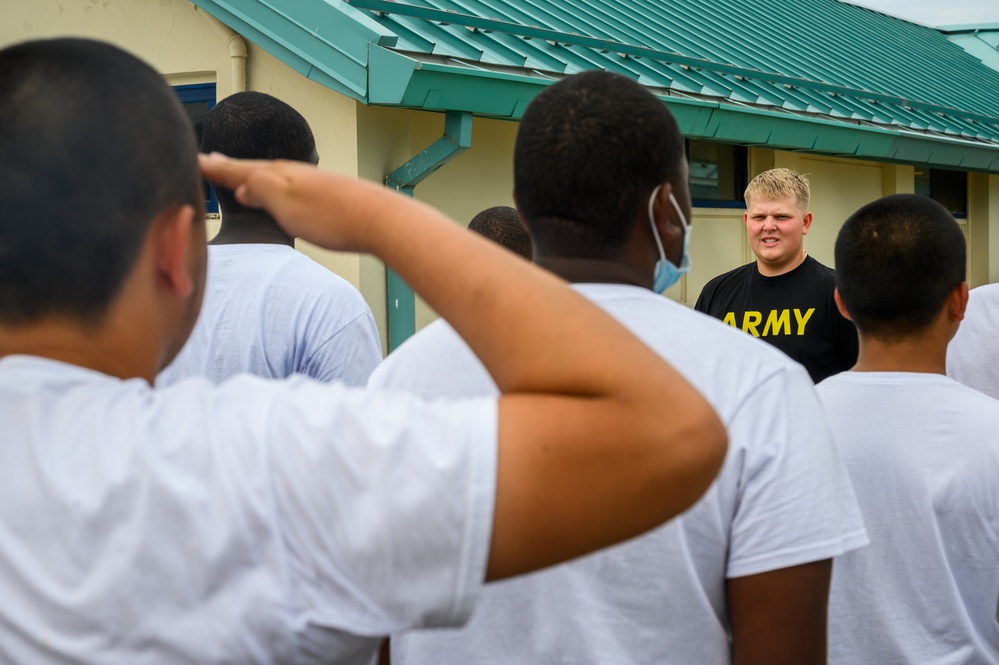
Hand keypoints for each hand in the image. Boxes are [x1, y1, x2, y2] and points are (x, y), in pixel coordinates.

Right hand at [198, 153, 387, 251]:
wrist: (381, 220)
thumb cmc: (335, 215)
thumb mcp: (285, 203)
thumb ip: (260, 190)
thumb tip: (241, 183)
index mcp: (280, 175)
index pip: (239, 170)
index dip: (216, 169)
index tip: (195, 162)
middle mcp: (295, 175)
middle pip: (255, 171)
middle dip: (231, 170)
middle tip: (210, 164)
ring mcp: (313, 186)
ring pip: (273, 180)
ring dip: (252, 180)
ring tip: (238, 180)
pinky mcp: (328, 199)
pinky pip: (290, 190)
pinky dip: (275, 191)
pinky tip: (280, 200)